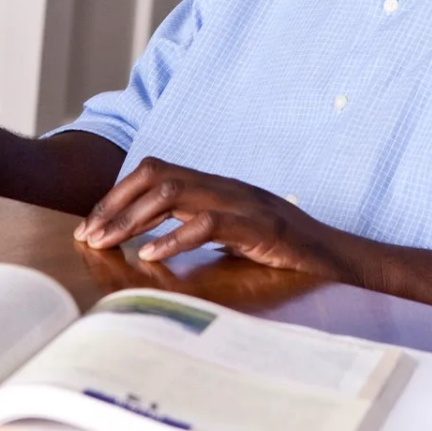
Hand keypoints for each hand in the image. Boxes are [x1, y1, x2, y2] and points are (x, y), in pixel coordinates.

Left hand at [73, 158, 368, 280]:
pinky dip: (175, 237)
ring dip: (133, 217)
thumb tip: (149, 246)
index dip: (118, 193)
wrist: (343, 260)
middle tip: (88, 236)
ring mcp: (243, 202)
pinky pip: (210, 222)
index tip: (92, 223)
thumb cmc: (286, 252)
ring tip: (107, 243)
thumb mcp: (234, 235)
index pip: (156, 170)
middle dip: (116, 202)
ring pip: (174, 191)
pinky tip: (151, 256)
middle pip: (156, 174)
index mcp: (216, 185)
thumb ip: (198, 229)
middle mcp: (225, 185)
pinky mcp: (260, 227)